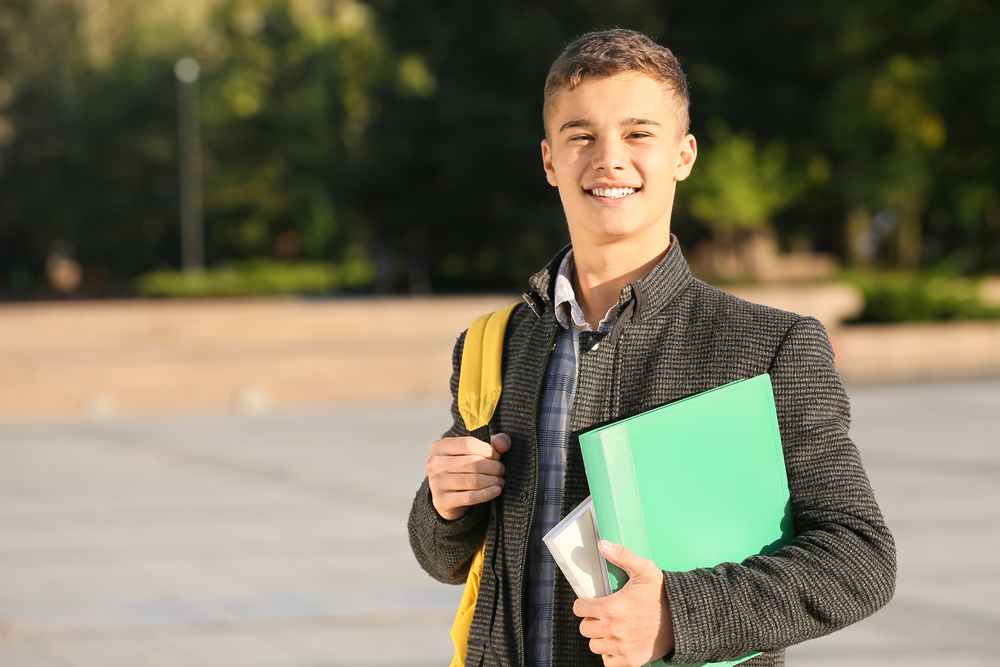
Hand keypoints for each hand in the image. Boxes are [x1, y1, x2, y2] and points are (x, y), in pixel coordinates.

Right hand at [426, 433, 510, 520]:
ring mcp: (436, 483)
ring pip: (473, 481)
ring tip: (500, 481)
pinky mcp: (442, 501)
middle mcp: (434, 464)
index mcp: (440, 447)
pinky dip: (487, 494)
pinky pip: (470, 497)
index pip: (468, 444)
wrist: (448, 497)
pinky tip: (496, 491)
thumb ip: (493, 442)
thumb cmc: (463, 469)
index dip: (487, 449)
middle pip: (472, 463)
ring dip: (492, 481)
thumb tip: (502, 445)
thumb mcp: (475, 452)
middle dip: (493, 467)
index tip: (496, 456)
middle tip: (501, 470)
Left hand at [573, 540, 674, 666]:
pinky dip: (610, 654)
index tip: (589, 603)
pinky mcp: (630, 661)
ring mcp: (621, 647)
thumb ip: (622, 556)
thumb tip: (602, 544)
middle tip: (603, 616)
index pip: (579, 609)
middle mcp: (613, 630)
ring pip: (594, 645)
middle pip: (584, 629)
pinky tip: (618, 643)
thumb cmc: (662, 595)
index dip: (583, 604)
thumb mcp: (645, 570)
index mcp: (612, 607)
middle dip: (591, 620)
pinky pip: (608, 662)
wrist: (684, 620)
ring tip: (611, 629)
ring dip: (599, 638)